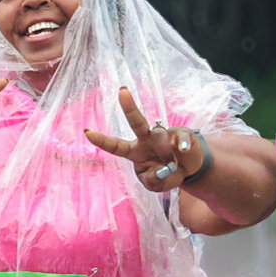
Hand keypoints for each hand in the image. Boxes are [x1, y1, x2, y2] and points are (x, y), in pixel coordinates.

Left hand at [84, 87, 205, 190]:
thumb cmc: (166, 175)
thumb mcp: (156, 185)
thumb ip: (153, 181)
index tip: (87, 132)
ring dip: (167, 157)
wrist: (188, 171)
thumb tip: (160, 170)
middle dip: (129, 107)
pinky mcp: (180, 133)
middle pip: (136, 122)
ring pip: (160, 138)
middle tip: (122, 91)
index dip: (102, 141)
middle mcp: (146, 140)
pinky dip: (183, 144)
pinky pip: (181, 137)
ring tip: (173, 167)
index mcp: (135, 152)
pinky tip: (183, 150)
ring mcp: (164, 134)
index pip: (116, 146)